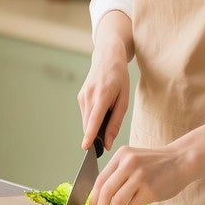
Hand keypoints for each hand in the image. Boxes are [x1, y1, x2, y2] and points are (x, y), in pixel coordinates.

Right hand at [78, 37, 128, 152]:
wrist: (107, 57)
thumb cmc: (120, 78)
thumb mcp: (124, 99)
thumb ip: (116, 122)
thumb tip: (108, 144)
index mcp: (103, 95)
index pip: (95, 119)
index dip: (90, 135)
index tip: (85, 148)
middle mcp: (89, 95)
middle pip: (89, 124)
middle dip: (96, 136)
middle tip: (107, 140)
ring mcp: (82, 96)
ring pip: (87, 121)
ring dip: (95, 126)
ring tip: (109, 111)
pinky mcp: (80, 97)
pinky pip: (86, 115)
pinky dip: (93, 118)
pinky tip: (102, 108)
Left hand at [86, 143, 187, 204]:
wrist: (182, 160)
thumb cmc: (158, 165)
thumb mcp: (134, 161)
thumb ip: (119, 175)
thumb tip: (101, 203)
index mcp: (120, 156)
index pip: (99, 181)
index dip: (92, 202)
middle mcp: (127, 163)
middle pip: (105, 192)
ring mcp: (139, 176)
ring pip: (116, 202)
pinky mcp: (149, 189)